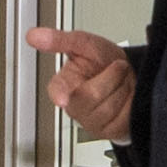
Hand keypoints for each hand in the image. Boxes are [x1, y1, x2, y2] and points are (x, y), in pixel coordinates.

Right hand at [29, 25, 133, 141]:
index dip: (60, 94)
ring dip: (122, 87)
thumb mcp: (86, 44)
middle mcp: (74, 106)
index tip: (62, 98)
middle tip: (116, 67)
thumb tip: (34, 35)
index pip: (57, 90)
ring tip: (120, 81)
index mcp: (63, 85)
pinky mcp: (109, 131)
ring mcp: (91, 121)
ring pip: (109, 106)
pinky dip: (129, 102)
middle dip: (111, 76)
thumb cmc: (103, 62)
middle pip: (91, 95)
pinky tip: (125, 97)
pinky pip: (122, 117)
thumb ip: (61, 40)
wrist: (132, 75)